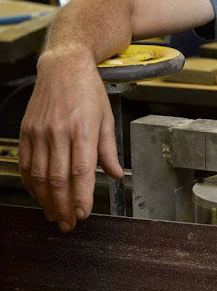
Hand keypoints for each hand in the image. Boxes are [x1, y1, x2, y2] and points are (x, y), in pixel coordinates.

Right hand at [18, 50, 122, 230]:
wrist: (63, 66)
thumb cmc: (88, 91)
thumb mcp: (107, 118)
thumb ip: (109, 150)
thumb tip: (117, 175)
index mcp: (83, 130)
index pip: (81, 172)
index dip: (80, 198)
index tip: (83, 215)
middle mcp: (59, 132)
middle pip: (58, 179)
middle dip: (62, 207)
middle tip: (67, 225)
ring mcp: (40, 132)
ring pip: (39, 176)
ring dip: (46, 200)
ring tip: (53, 215)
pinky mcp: (27, 131)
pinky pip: (26, 164)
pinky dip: (31, 184)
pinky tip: (38, 195)